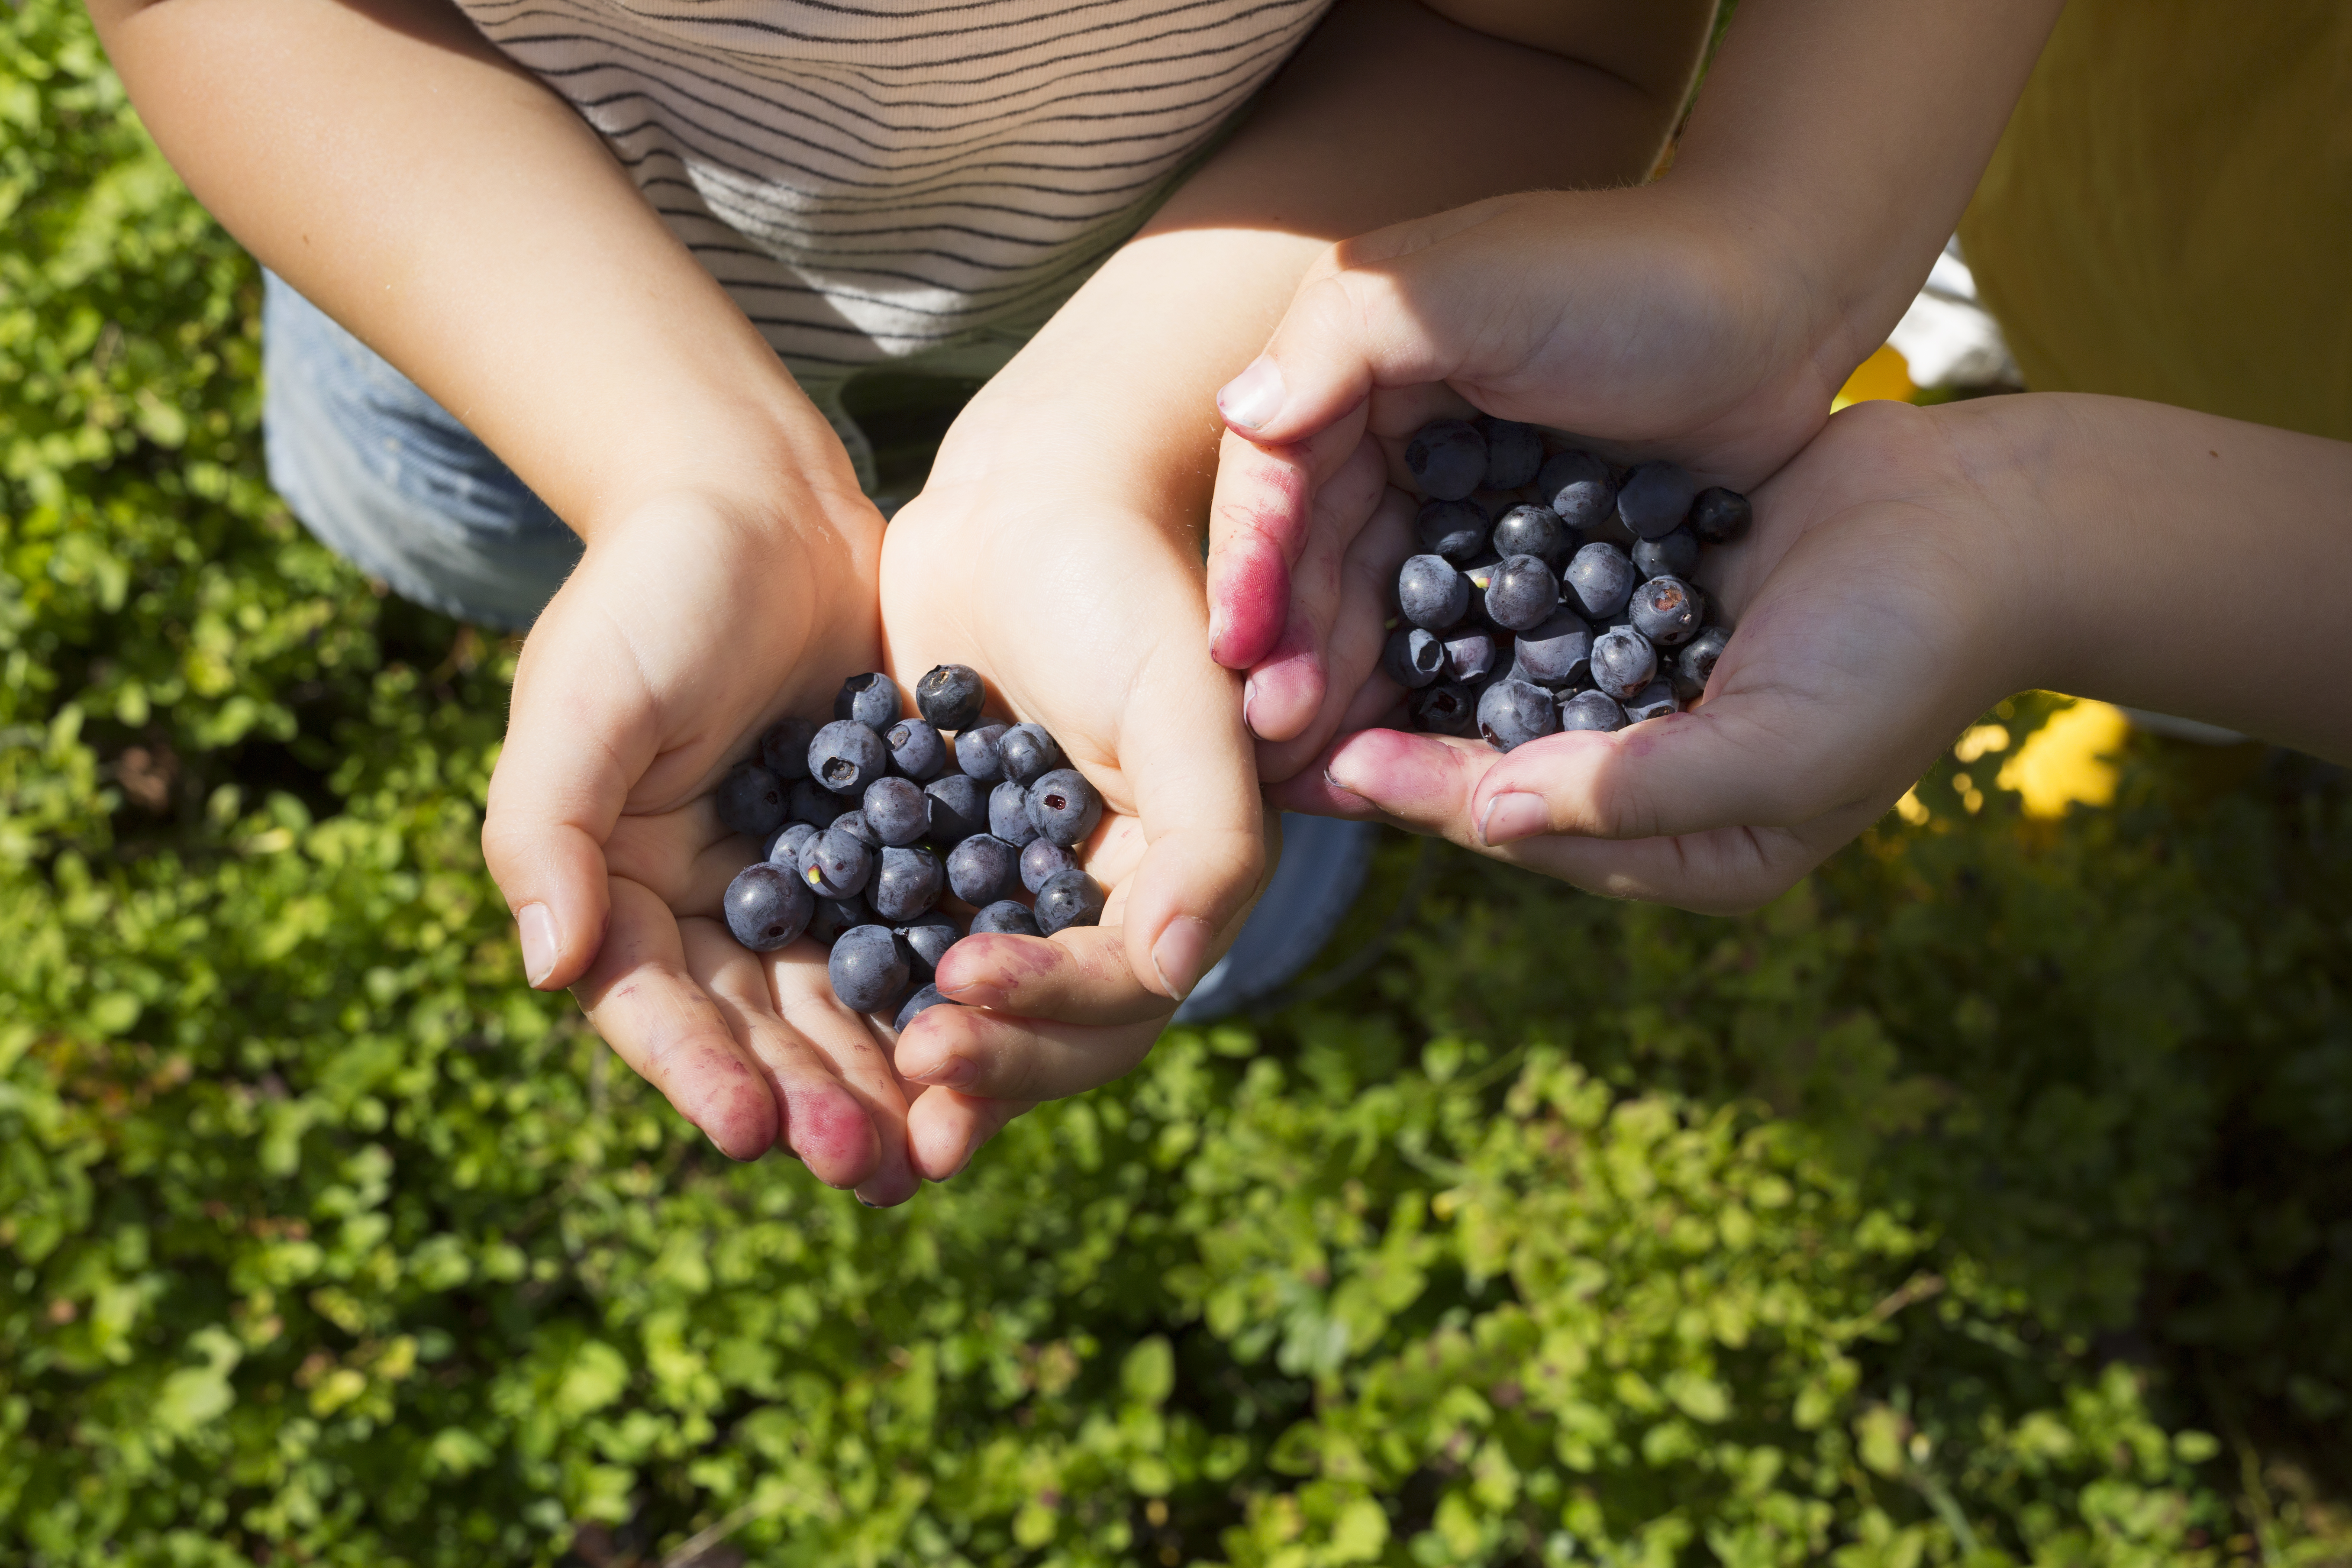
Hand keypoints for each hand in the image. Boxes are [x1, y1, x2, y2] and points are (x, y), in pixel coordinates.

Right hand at [481, 487, 935, 1202]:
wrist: (761, 504)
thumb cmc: (652, 590)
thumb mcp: (584, 697)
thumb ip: (547, 829)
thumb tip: (549, 969)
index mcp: (614, 889)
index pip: (652, 1008)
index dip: (697, 1075)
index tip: (748, 1136)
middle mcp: (703, 910)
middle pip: (757, 1035)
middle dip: (810, 1106)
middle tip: (870, 1172)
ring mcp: (799, 889)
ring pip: (842, 1013)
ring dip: (884, 1084)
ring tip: (937, 1150)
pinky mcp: (880, 858)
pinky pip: (914, 946)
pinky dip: (943, 1002)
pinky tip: (991, 1053)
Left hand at [874, 434, 1273, 1180]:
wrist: (1028, 499)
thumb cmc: (1124, 586)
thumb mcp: (1184, 700)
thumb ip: (1210, 838)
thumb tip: (1179, 971)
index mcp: (1174, 886)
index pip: (1121, 997)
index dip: (1046, 1015)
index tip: (955, 995)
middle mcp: (1098, 907)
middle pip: (1049, 1034)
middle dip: (982, 1064)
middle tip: (902, 1077)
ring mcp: (1011, 890)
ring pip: (970, 1012)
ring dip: (915, 1061)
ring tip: (847, 1096)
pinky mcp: (929, 859)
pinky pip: (897, 948)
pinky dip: (859, 993)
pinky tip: (796, 1020)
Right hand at [1206, 183, 1863, 767]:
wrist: (1784, 303)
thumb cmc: (1628, 278)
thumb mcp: (1469, 283)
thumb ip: (1343, 337)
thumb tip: (1236, 414)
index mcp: (1360, 366)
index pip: (1277, 479)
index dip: (1252, 568)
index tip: (1237, 657)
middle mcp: (1396, 433)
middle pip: (1320, 558)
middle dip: (1290, 647)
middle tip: (1271, 737)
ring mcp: (1465, 496)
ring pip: (1382, 603)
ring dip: (1345, 681)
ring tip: (1316, 763)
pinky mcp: (1532, 546)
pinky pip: (1463, 625)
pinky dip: (1430, 681)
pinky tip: (1405, 741)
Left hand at [1269, 399, 2040, 912]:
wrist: (1991, 523)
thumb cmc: (1905, 654)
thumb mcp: (1782, 753)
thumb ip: (1639, 792)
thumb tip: (1501, 813)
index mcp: (1685, 846)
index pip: (1528, 829)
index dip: (1430, 801)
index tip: (1336, 767)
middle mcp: (1648, 773)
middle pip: (1494, 764)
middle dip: (1396, 738)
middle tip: (1281, 709)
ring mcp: (1642, 680)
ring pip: (1501, 681)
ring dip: (1417, 655)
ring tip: (1314, 626)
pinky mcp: (1641, 592)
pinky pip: (1539, 601)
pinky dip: (1476, 584)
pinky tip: (1398, 541)